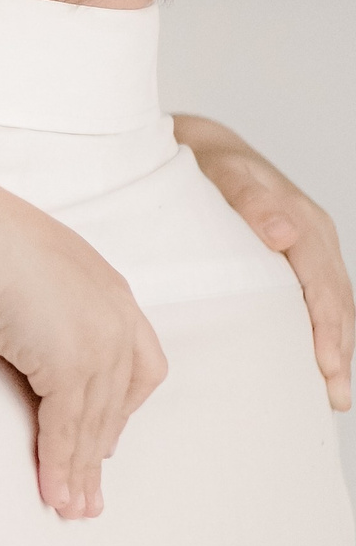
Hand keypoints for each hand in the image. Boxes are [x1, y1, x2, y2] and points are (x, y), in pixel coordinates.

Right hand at [0, 194, 167, 522]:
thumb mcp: (22, 267)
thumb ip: (37, 299)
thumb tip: (15, 324)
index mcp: (108, 287)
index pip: (139, 361)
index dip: (122, 406)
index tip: (105, 437)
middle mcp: (115, 314)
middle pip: (118, 402)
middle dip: (101, 450)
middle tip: (89, 492)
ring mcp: (98, 339)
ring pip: (94, 422)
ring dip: (81, 471)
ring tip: (72, 508)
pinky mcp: (73, 363)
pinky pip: (68, 428)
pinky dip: (61, 465)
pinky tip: (54, 493)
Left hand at [174, 116, 352, 411]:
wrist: (205, 149)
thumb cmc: (209, 166)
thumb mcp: (225, 174)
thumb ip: (252, 201)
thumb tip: (285, 232)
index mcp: (303, 222)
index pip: (323, 285)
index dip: (328, 328)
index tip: (328, 365)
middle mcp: (314, 237)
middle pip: (337, 302)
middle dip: (340, 350)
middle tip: (335, 396)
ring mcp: (311, 249)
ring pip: (335, 305)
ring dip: (339, 348)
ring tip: (334, 393)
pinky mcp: (299, 258)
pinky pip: (322, 298)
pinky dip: (327, 331)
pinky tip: (320, 362)